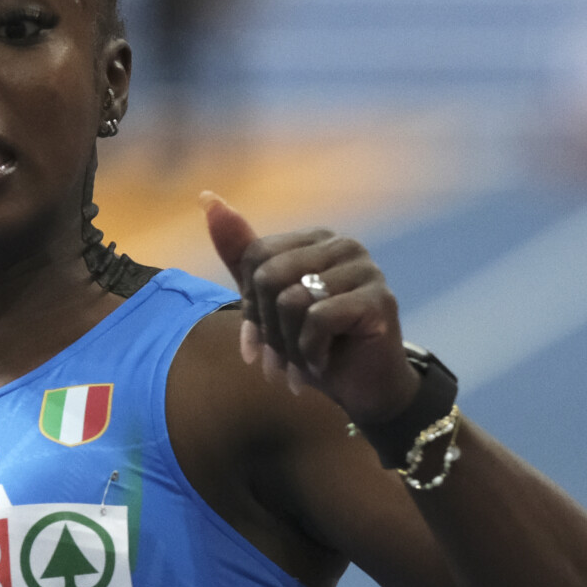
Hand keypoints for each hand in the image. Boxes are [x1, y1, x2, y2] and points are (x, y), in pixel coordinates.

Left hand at [202, 192, 417, 426]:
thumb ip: (241, 254)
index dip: (250, 306)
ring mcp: (365, 269)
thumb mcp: (267, 302)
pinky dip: (311, 351)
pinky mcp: (379, 299)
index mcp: (315, 239)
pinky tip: (324, 361)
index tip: (258, 341)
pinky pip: (318, 319)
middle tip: (281, 359)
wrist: (362, 388)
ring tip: (305, 361)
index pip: (255, 257)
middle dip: (268, 328)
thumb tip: (207, 198)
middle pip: (269, 276)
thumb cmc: (315, 345)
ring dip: (289, 345)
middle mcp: (343, 244)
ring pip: (291, 300)